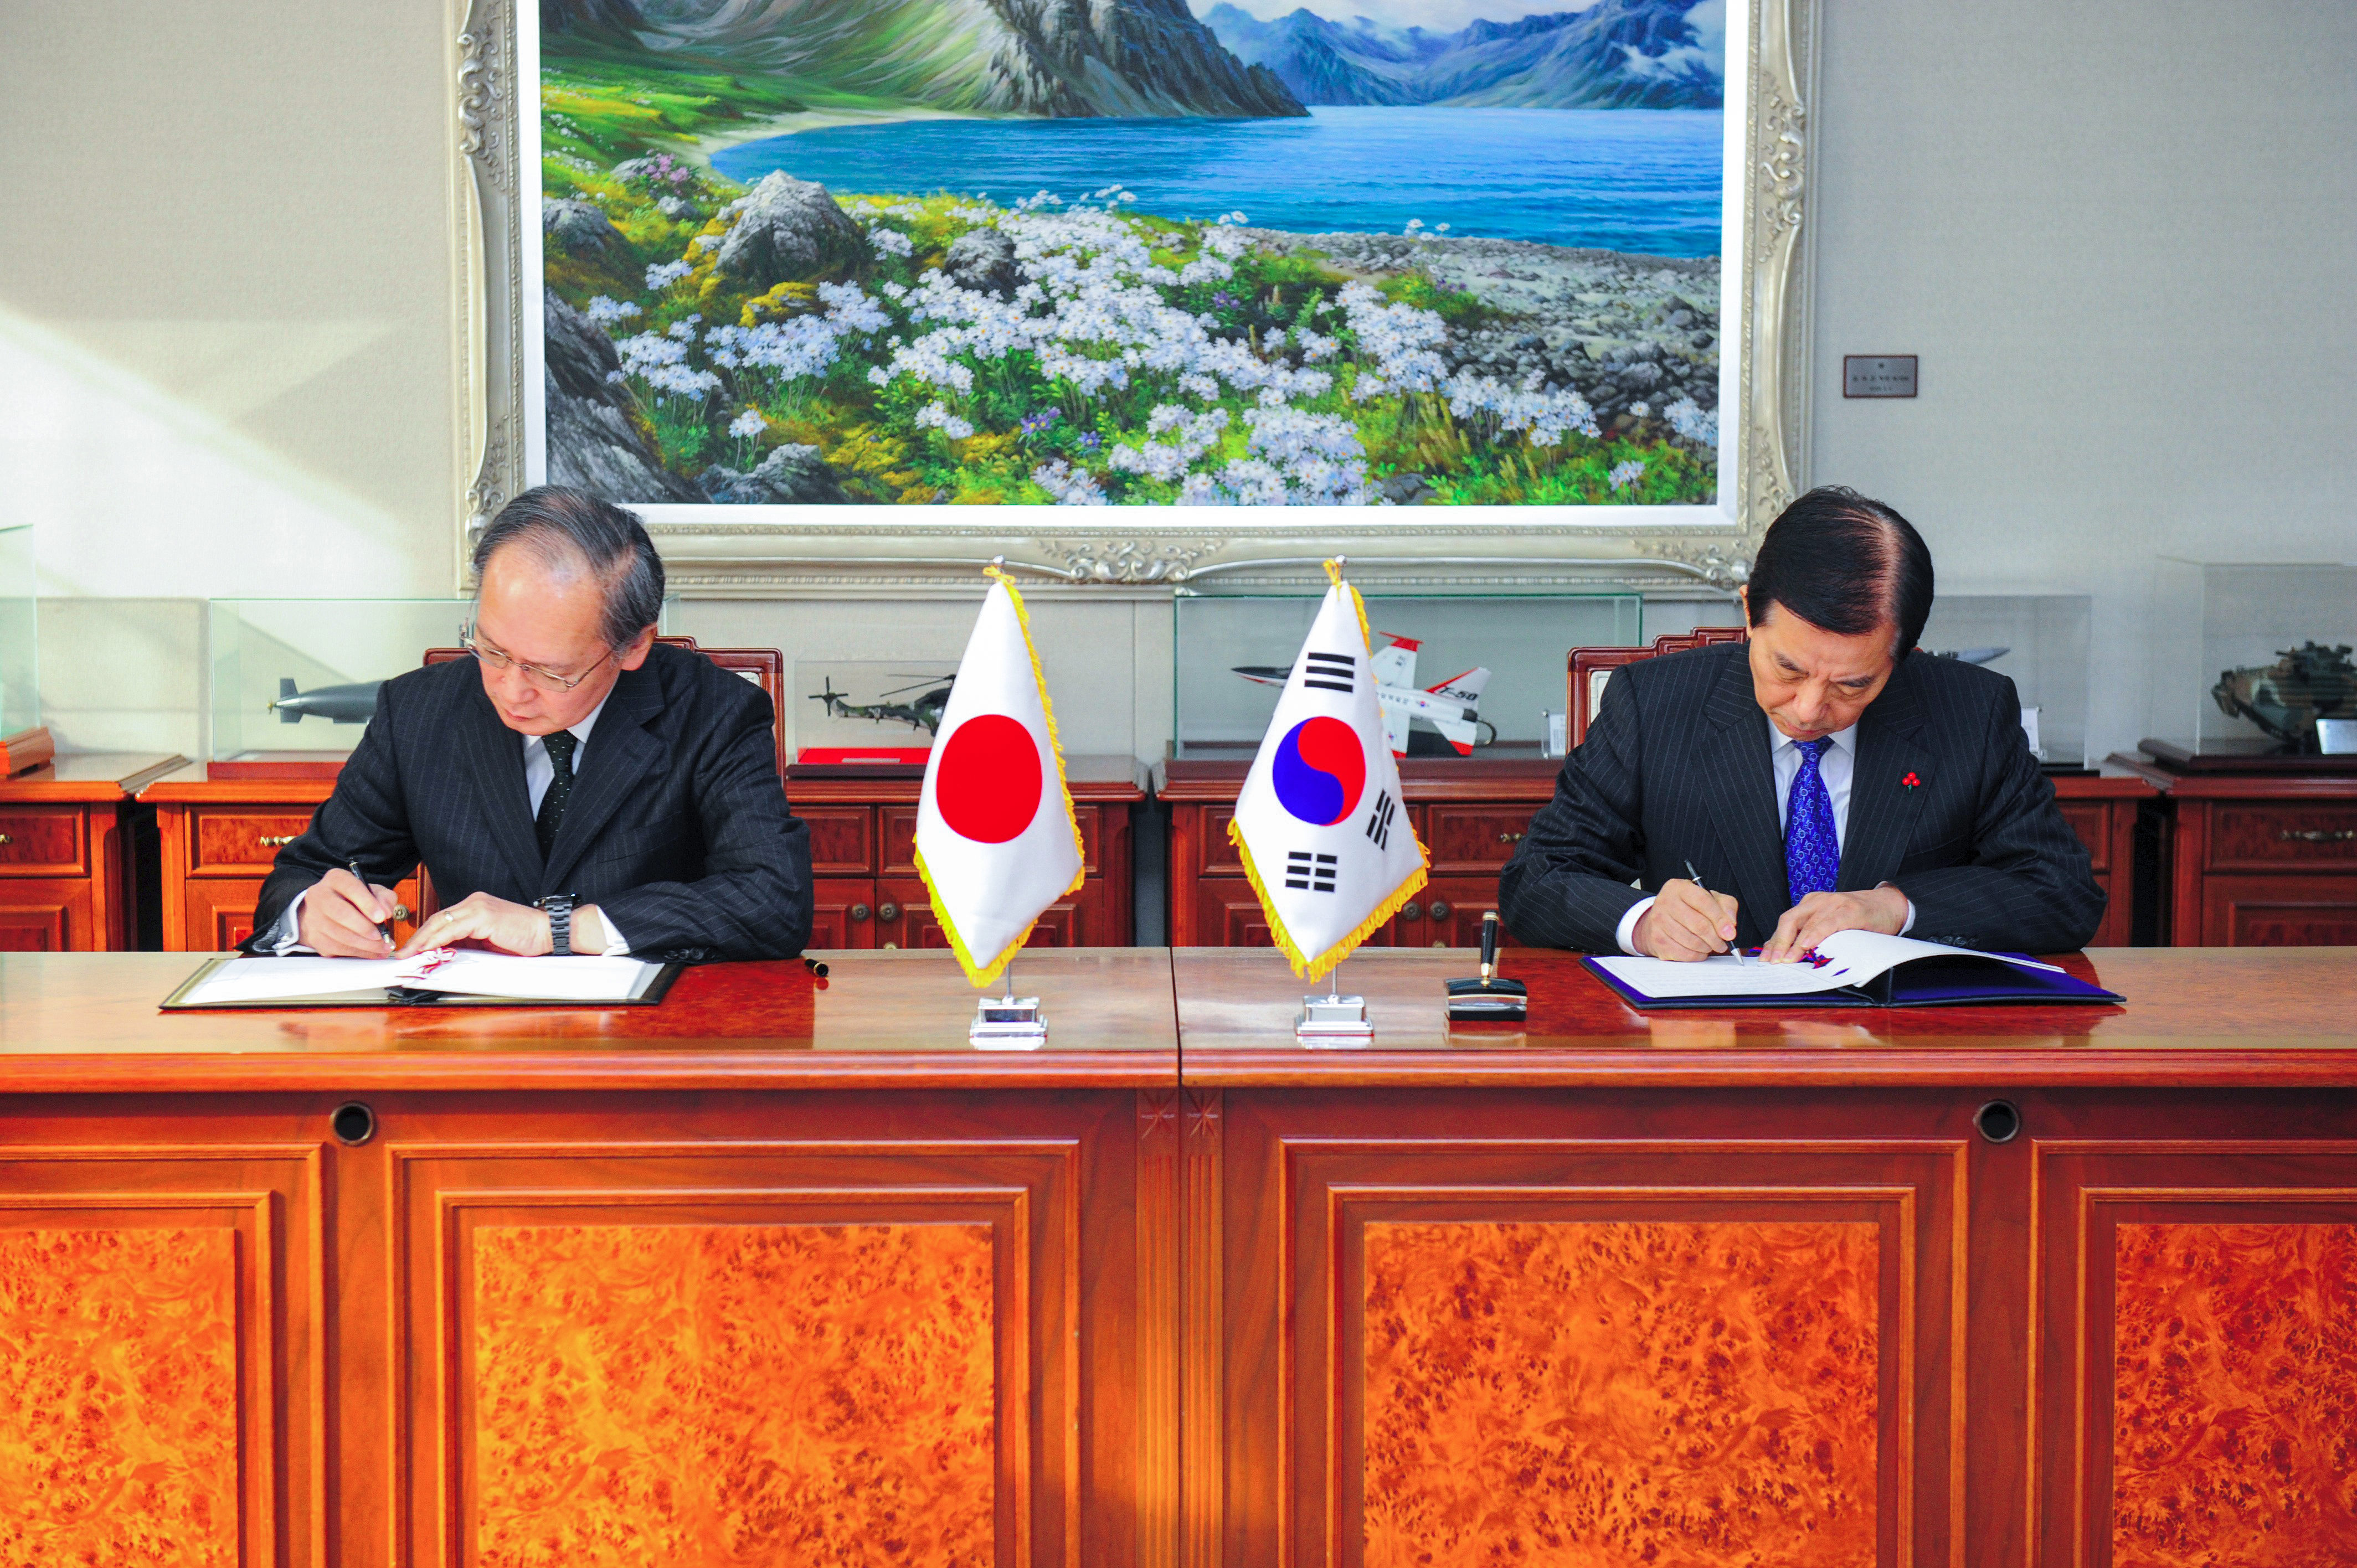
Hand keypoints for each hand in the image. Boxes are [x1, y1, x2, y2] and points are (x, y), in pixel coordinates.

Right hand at [298, 868, 398, 957]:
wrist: (324, 911)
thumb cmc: (353, 900)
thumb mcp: (372, 891)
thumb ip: (384, 897)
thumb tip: (387, 911)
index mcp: (336, 879)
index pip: (351, 888)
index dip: (368, 903)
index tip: (383, 917)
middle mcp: (320, 896)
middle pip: (341, 913)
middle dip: (365, 927)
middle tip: (382, 937)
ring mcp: (314, 918)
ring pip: (340, 934)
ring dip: (365, 944)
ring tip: (384, 947)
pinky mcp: (314, 937)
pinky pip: (337, 948)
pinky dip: (358, 952)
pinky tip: (373, 952)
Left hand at [395, 891, 549, 957]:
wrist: (549, 932)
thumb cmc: (525, 939)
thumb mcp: (490, 943)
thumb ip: (469, 944)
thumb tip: (446, 956)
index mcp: (476, 906)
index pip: (442, 920)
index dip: (424, 936)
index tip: (411, 950)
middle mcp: (475, 902)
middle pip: (437, 919)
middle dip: (417, 938)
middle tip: (402, 954)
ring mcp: (478, 906)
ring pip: (441, 923)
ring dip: (422, 941)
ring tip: (409, 955)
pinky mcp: (483, 915)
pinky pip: (453, 930)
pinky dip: (437, 941)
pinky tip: (427, 950)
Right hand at [1634, 878, 1740, 961]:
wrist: (1661, 918)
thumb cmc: (1689, 907)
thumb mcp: (1710, 899)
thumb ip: (1726, 906)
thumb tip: (1729, 925)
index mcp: (1679, 887)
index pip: (1703, 901)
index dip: (1720, 919)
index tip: (1730, 933)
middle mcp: (1666, 901)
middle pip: (1699, 925)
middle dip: (1716, 938)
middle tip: (1722, 943)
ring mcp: (1658, 921)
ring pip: (1692, 942)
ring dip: (1706, 948)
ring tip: (1709, 945)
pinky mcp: (1657, 939)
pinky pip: (1683, 954)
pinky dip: (1696, 956)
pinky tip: (1697, 950)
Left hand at [1761, 886, 1909, 961]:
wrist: (1889, 905)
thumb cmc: (1859, 918)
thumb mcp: (1830, 924)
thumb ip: (1812, 934)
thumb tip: (1789, 954)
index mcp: (1810, 905)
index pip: (1785, 923)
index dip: (1774, 941)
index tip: (1764, 958)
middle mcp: (1818, 901)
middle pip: (1789, 920)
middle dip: (1778, 942)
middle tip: (1773, 961)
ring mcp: (1834, 903)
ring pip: (1807, 923)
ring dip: (1795, 943)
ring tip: (1788, 959)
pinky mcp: (1850, 910)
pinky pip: (1829, 922)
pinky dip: (1816, 934)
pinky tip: (1809, 945)